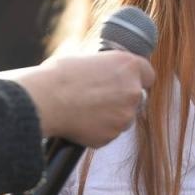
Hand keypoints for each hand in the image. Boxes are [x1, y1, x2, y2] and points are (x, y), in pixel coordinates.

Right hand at [5, 51, 154, 149]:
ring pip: (123, 118)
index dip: (138, 78)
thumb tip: (105, 72)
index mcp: (128, 66)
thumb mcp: (87, 59)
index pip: (148, 74)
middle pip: (136, 98)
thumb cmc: (60, 75)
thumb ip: (105, 68)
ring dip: (110, 116)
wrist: (45, 101)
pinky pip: (108, 133)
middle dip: (122, 99)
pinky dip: (98, 130)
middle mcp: (132, 91)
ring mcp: (124, 116)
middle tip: (99, 97)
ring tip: (84, 109)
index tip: (128, 82)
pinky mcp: (111, 136)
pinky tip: (80, 121)